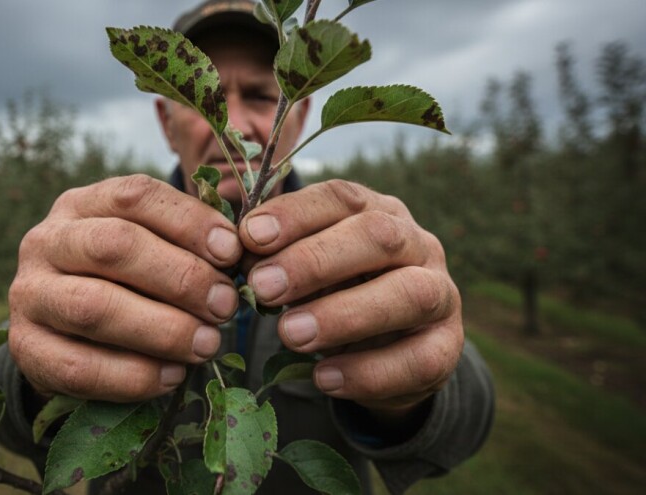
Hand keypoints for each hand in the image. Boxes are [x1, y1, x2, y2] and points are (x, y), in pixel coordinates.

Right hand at [8, 175, 242, 401]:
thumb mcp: (146, 248)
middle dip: (181, 277)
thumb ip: (185, 243)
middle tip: (225, 305)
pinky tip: (171, 376)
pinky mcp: (24, 348)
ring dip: (162, 329)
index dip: (189, 221)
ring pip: (95, 307)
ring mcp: (29, 295)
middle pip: (114, 247)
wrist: (62, 335)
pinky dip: (133, 375)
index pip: (135, 196)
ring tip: (206, 344)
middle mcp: (46, 241)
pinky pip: (79, 366)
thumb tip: (234, 251)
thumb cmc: (122, 283)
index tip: (231, 252)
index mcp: (81, 204)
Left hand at [239, 180, 462, 416]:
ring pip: (408, 295)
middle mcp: (417, 244)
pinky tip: (323, 378)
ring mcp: (441, 294)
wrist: (386, 352)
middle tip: (264, 287)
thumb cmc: (336, 293)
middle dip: (315, 262)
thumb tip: (238, 252)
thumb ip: (277, 258)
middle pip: (378, 237)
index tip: (250, 236)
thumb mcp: (307, 270)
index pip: (341, 198)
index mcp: (378, 211)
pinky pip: (419, 359)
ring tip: (290, 335)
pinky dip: (368, 372)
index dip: (296, 213)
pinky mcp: (447, 347)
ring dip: (344, 315)